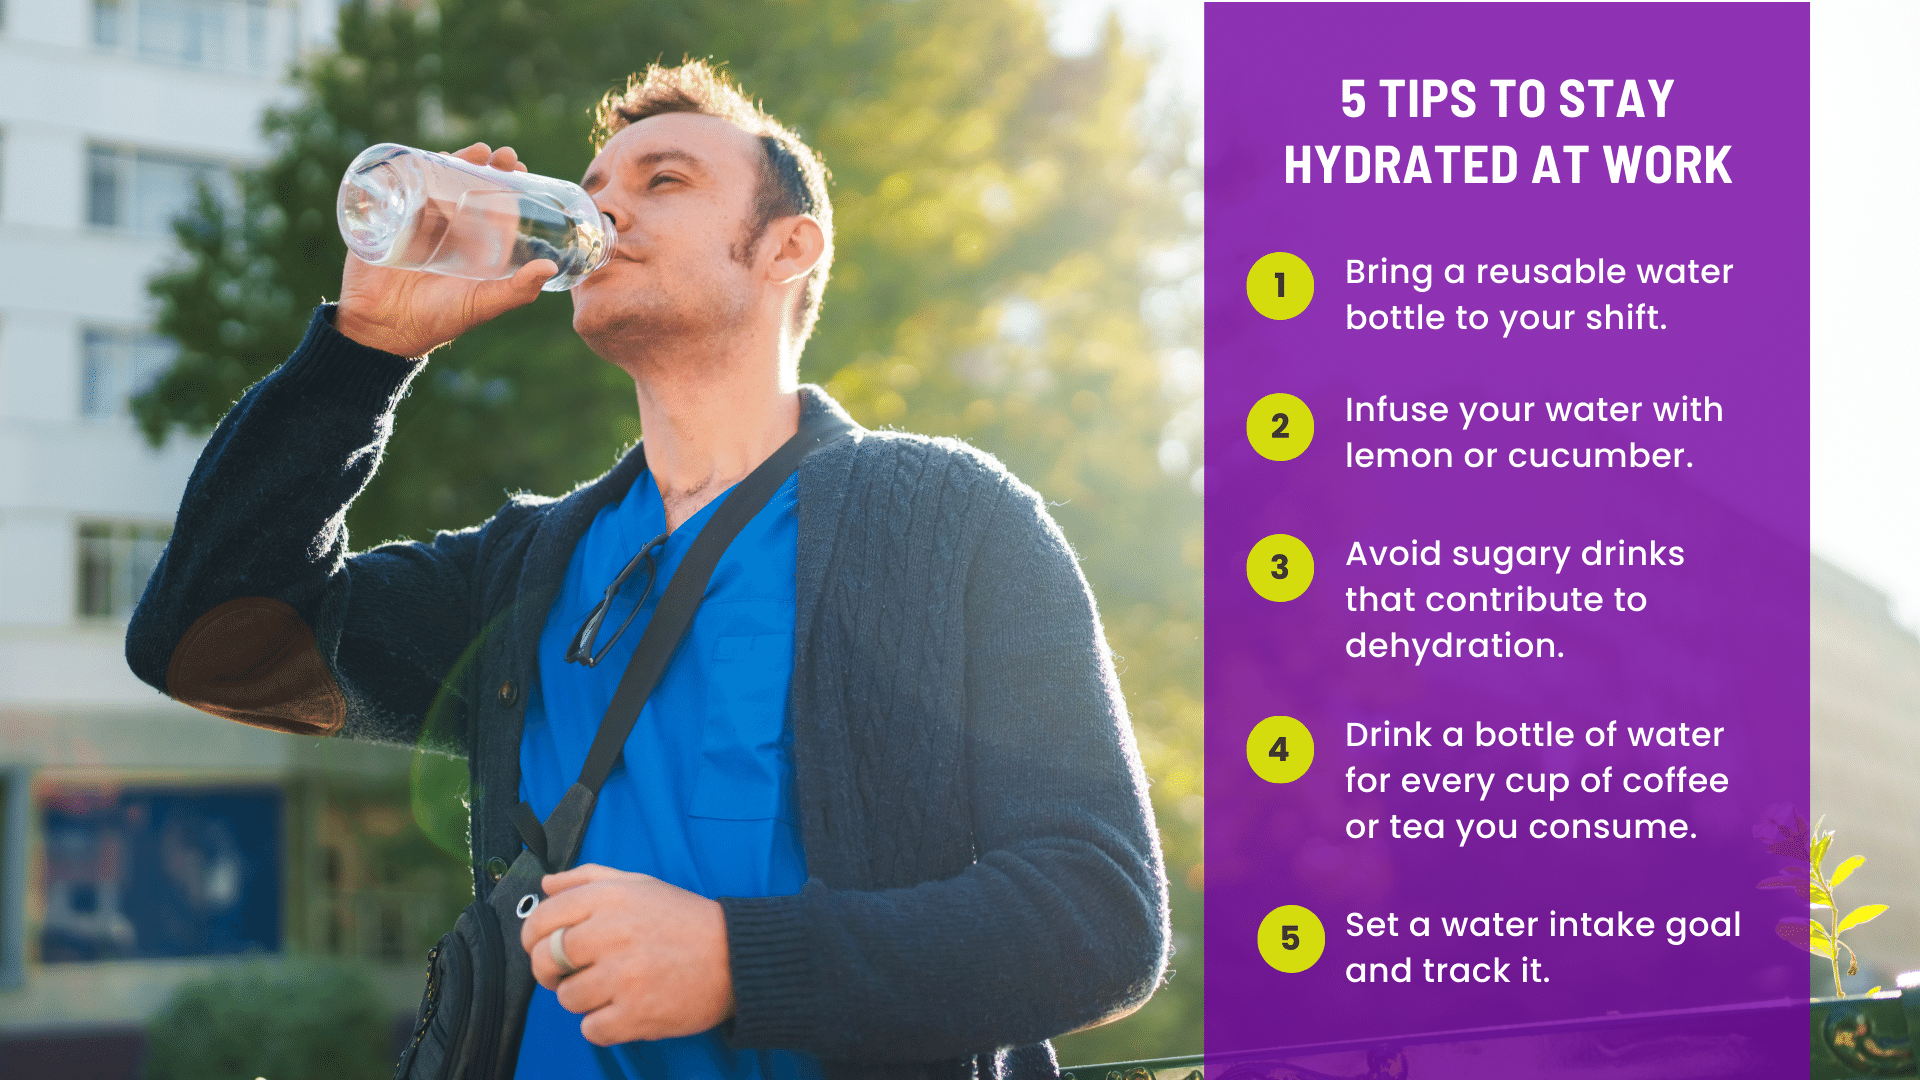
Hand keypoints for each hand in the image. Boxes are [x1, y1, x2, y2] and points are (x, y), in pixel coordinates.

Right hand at [334, 143, 557, 356]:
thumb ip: (517, 291)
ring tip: (476, 152)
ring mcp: (419, 220)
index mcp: (474, 244)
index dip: (508, 185)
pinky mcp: (390, 218)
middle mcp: (449, 228)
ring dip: (457, 160)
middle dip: (486, 165)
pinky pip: (401, 187)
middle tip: (504, 156)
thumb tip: (550, 266)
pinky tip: (430, 156)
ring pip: (438, 180)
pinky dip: (414, 168)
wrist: (384, 328)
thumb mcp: (483, 304)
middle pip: (468, 185)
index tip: (523, 170)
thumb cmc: (439, 319)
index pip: (494, 205)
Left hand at [519, 864, 734, 1044]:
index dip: (533, 937)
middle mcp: (613, 933)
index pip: (543, 918)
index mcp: (610, 898)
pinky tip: (623, 1008)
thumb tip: (546, 885)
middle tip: (570, 973)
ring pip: (567, 998)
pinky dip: (603, 1025)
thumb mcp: (639, 884)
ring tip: (610, 989)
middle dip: (550, 971)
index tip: (542, 946)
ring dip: (582, 999)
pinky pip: (591, 1029)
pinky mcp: (636, 1014)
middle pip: (545, 960)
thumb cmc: (684, 920)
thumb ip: (588, 878)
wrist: (736, 956)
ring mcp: (624, 976)